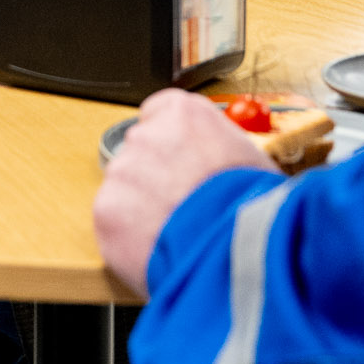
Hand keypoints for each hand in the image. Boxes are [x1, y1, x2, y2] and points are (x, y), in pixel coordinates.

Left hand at [93, 89, 275, 298]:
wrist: (238, 249)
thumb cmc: (257, 207)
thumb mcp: (250, 161)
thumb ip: (217, 152)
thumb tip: (214, 167)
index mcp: (184, 114)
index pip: (159, 116)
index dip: (171, 148)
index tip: (181, 168)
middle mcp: (147, 134)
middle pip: (140, 154)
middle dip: (155, 181)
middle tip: (182, 209)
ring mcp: (122, 171)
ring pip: (125, 191)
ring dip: (142, 211)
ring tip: (175, 235)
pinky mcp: (106, 210)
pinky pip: (114, 224)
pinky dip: (130, 240)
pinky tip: (159, 250)